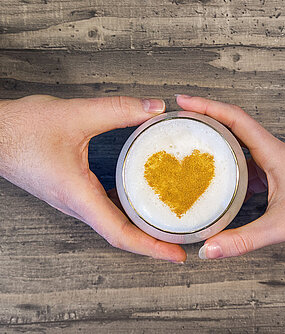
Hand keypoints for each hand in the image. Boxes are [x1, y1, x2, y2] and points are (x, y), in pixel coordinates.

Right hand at [0, 95, 185, 261]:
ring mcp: (74, 200)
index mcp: (78, 195)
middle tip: (182, 239)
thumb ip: (119, 109)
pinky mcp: (73, 191)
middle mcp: (77, 205)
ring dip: (140, 226)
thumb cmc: (22, 130)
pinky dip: (126, 208)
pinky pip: (105, 207)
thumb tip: (155, 109)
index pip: (120, 233)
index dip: (151, 247)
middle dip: (153, 242)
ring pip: (113, 222)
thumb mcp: (77, 114)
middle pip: (121, 234)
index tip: (176, 255)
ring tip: (167, 222)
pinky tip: (139, 195)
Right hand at [176, 95, 284, 258]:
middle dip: (206, 115)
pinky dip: (226, 161)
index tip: (185, 101)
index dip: (208, 106)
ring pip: (238, 141)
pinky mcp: (270, 173)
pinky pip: (243, 161)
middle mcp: (270, 151)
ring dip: (215, 136)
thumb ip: (243, 240)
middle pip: (233, 123)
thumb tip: (208, 248)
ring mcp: (270, 161)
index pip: (235, 118)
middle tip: (182, 117)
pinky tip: (215, 173)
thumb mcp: (280, 227)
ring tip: (192, 139)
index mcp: (272, 152)